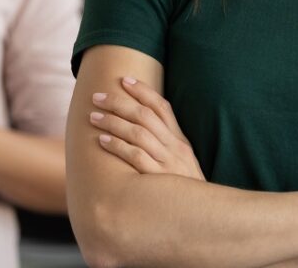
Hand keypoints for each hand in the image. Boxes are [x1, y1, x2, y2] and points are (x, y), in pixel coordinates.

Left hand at [89, 76, 204, 180]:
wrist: (204, 217)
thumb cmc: (186, 189)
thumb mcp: (183, 162)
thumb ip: (167, 145)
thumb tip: (143, 127)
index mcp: (180, 140)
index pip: (162, 107)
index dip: (143, 91)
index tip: (124, 80)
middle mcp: (175, 147)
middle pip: (145, 116)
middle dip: (120, 103)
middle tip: (98, 96)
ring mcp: (167, 163)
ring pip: (138, 133)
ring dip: (113, 122)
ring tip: (94, 116)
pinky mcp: (158, 179)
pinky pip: (136, 157)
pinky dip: (118, 146)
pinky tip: (102, 141)